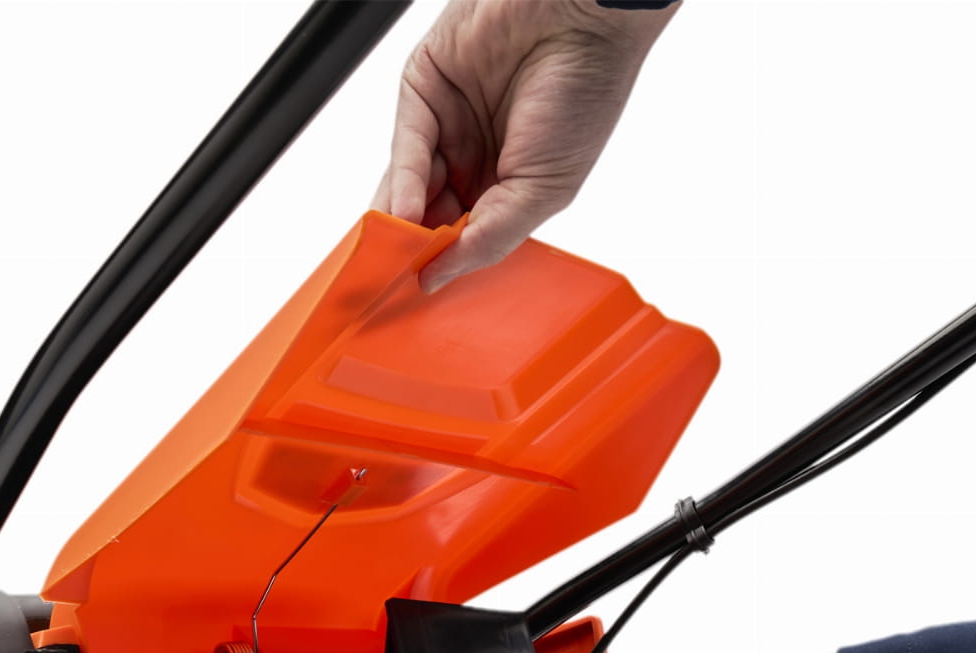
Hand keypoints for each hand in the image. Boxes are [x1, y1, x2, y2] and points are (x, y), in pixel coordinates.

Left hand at [372, 0, 677, 293]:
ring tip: (391, 258)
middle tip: (388, 286)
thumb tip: (438, 279)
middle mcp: (473, 156)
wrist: (581, 14)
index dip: (438, 266)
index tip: (414, 301)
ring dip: (397, 224)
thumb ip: (489, 238)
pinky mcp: (423, 88)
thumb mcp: (543, 191)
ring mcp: (446, 122)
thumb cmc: (586, 95)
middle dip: (408, 249)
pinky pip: (405, 144)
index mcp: (508, 186)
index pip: (460, 236)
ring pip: (406, 184)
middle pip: (426, 214)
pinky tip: (403, 213)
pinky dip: (401, 182)